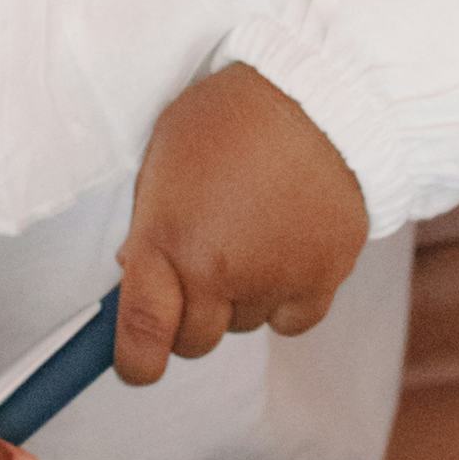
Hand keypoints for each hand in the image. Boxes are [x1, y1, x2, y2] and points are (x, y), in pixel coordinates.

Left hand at [115, 64, 369, 383]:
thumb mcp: (164, 157)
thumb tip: (138, 271)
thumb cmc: (234, 115)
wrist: (322, 96)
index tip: (136, 362)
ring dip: (238, 298)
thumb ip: (149, 223)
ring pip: (242, 326)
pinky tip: (286, 252)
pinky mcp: (322, 280)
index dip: (136, 363)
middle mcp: (218, 272)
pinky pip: (292, 320)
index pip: (143, 338)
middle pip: (194, 341)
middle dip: (188, 316)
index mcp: (166, 241)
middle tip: (199, 266)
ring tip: (251, 235)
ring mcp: (273, 280)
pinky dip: (285, 299)